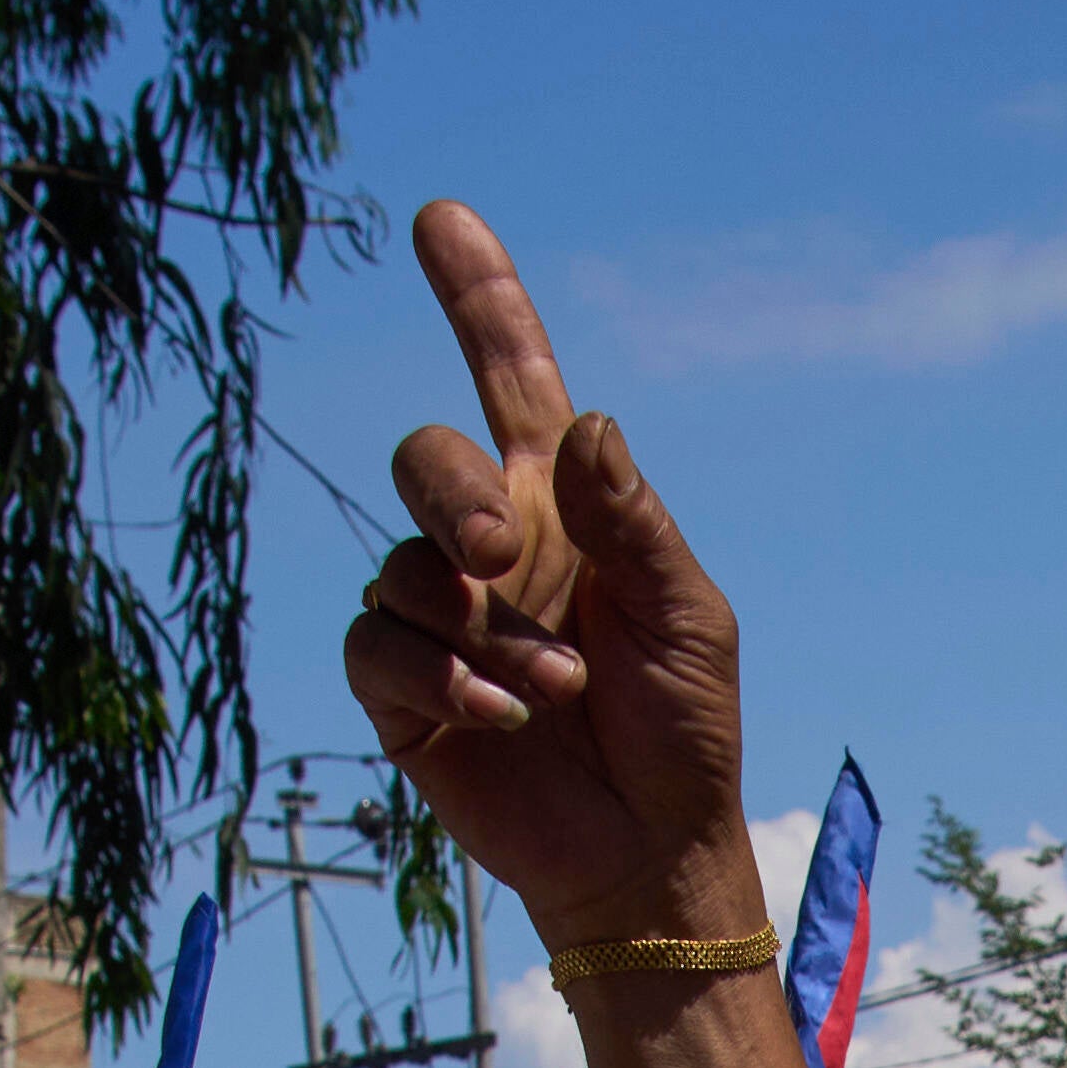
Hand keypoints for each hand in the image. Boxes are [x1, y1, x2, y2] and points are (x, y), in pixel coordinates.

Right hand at [335, 203, 766, 962]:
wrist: (649, 850)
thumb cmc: (682, 728)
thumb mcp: (687, 616)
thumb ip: (634, 522)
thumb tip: (584, 426)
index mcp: (562, 504)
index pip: (508, 376)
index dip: (477, 296)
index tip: (441, 217)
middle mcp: (489, 546)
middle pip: (425, 462)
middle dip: (451, 494)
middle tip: (500, 552)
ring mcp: (439, 616)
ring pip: (402, 568)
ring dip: (480, 629)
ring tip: (554, 691)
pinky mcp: (402, 693)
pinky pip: (378, 649)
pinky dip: (442, 678)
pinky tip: (505, 717)